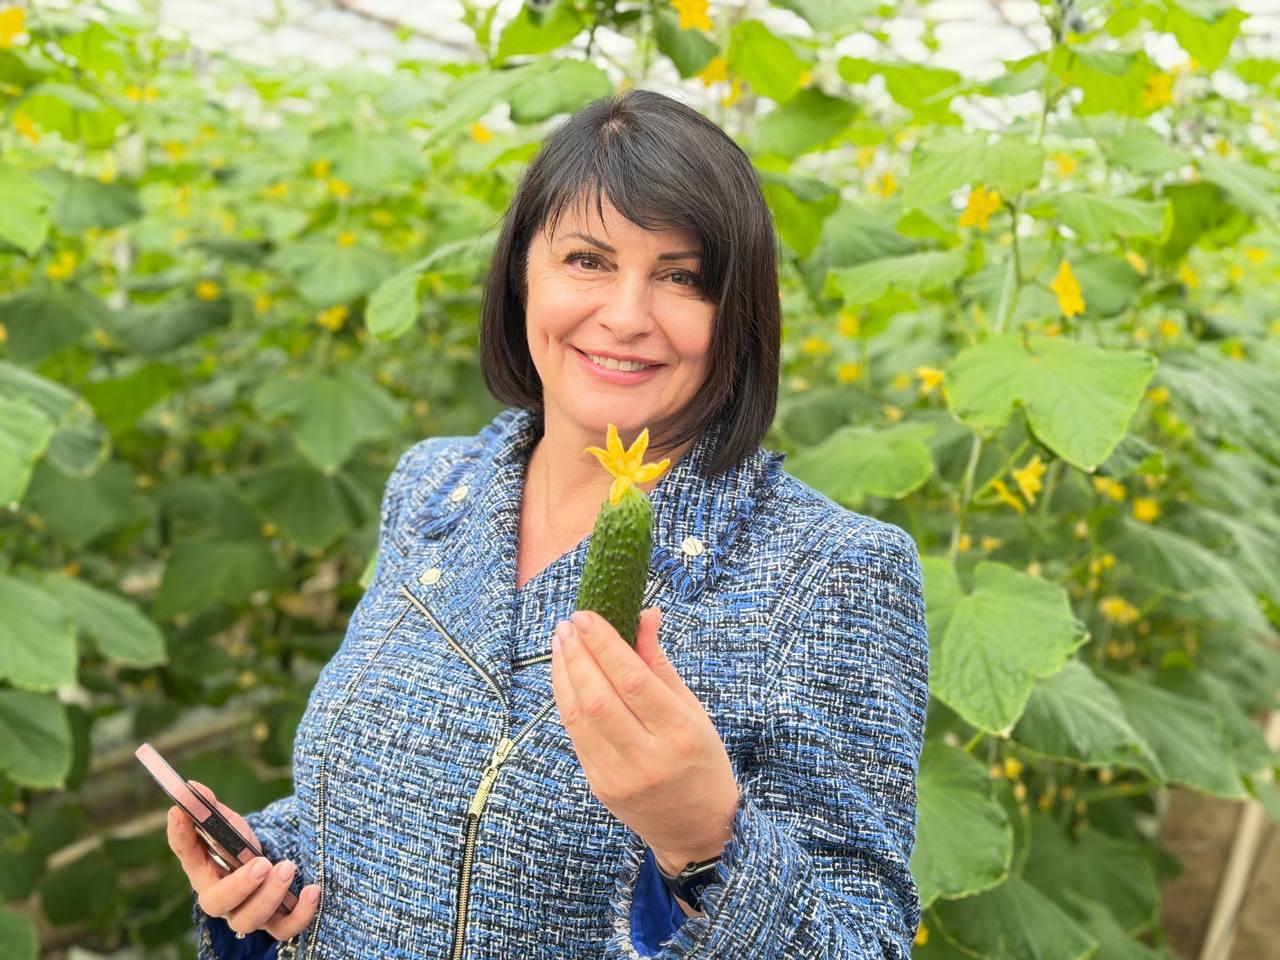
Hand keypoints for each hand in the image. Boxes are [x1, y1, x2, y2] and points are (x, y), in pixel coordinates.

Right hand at [167, 780, 320, 940]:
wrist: (274, 864)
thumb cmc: (244, 847)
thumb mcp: (231, 826)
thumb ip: (213, 811)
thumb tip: (194, 788)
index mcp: (204, 869)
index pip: (186, 851)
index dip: (180, 834)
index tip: (180, 811)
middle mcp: (222, 898)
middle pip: (217, 903)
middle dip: (239, 885)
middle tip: (262, 864)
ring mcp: (248, 913)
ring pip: (250, 919)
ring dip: (270, 896)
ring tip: (288, 868)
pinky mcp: (276, 922)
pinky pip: (285, 929)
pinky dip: (300, 914)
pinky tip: (312, 890)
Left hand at [550, 608, 740, 873]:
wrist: (697, 829)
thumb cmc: (700, 760)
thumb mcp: (692, 709)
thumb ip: (660, 663)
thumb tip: (644, 614)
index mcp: (679, 732)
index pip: (633, 680)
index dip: (605, 644)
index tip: (586, 616)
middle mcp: (647, 756)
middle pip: (599, 698)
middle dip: (578, 655)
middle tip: (568, 624)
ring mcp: (619, 776)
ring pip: (579, 716)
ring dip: (564, 674)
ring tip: (561, 643)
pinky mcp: (599, 786)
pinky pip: (575, 735)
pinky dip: (566, 700)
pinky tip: (564, 676)